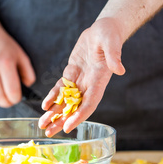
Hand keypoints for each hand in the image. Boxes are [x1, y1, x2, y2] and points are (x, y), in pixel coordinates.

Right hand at [0, 25, 35, 107]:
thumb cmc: (2, 43)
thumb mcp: (20, 54)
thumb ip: (28, 72)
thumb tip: (27, 86)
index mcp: (6, 63)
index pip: (12, 91)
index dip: (16, 99)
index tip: (17, 97)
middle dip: (7, 103)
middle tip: (10, 100)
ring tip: (0, 88)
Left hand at [38, 17, 125, 135]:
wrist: (104, 30)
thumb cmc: (110, 35)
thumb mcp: (112, 43)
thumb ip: (115, 56)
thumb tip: (120, 69)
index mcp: (99, 81)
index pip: (89, 104)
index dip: (78, 116)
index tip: (68, 127)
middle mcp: (89, 85)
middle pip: (74, 108)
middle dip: (62, 121)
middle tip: (49, 133)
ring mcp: (80, 81)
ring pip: (65, 101)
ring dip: (54, 114)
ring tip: (42, 125)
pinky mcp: (72, 74)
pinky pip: (60, 89)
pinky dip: (52, 98)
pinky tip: (44, 107)